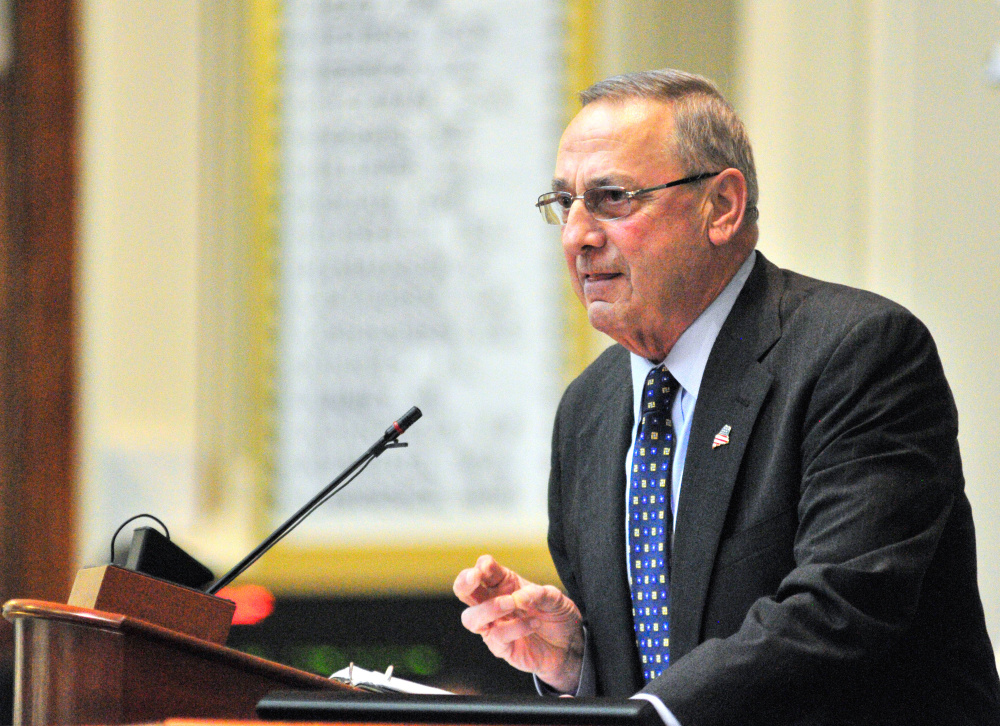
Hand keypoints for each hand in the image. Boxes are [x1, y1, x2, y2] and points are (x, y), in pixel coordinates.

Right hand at [453, 554, 583, 692]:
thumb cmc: (556, 616)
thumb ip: (540, 594)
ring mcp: (494, 626)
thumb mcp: (555, 598)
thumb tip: (520, 596)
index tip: (486, 565)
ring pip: (471, 618)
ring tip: (512, 603)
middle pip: (464, 591)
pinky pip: (497, 637)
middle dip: (464, 582)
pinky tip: (534, 623)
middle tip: (475, 577)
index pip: (484, 570)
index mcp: (504, 583)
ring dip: (489, 608)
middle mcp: (493, 602)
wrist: (569, 645)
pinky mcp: (500, 647)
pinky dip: (515, 628)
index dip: (483, 566)